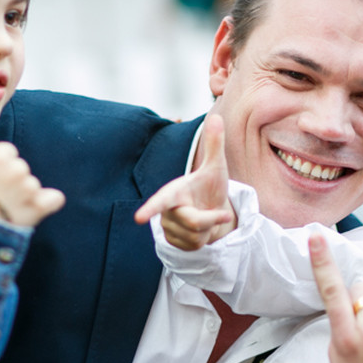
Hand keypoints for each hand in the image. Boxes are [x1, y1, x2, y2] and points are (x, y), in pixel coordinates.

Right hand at [0, 131, 64, 226]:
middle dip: (11, 181)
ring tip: (5, 207)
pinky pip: (55, 199)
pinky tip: (33, 211)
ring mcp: (29, 189)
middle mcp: (17, 170)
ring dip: (24, 196)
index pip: (8, 152)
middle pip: (21, 169)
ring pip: (33, 186)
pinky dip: (48, 204)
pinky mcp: (40, 207)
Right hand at [134, 114, 234, 248]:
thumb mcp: (216, 166)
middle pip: (191, 221)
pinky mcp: (175, 243)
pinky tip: (203, 231)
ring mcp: (169, 228)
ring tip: (208, 218)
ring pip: (195, 236)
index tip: (139, 218)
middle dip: (211, 219)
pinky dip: (205, 238)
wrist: (213, 210)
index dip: (150, 208)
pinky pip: (195, 245)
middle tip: (223, 213)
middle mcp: (167, 211)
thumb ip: (214, 144)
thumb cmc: (211, 187)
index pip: (161, 201)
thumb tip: (217, 116)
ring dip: (209, 229)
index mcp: (174, 192)